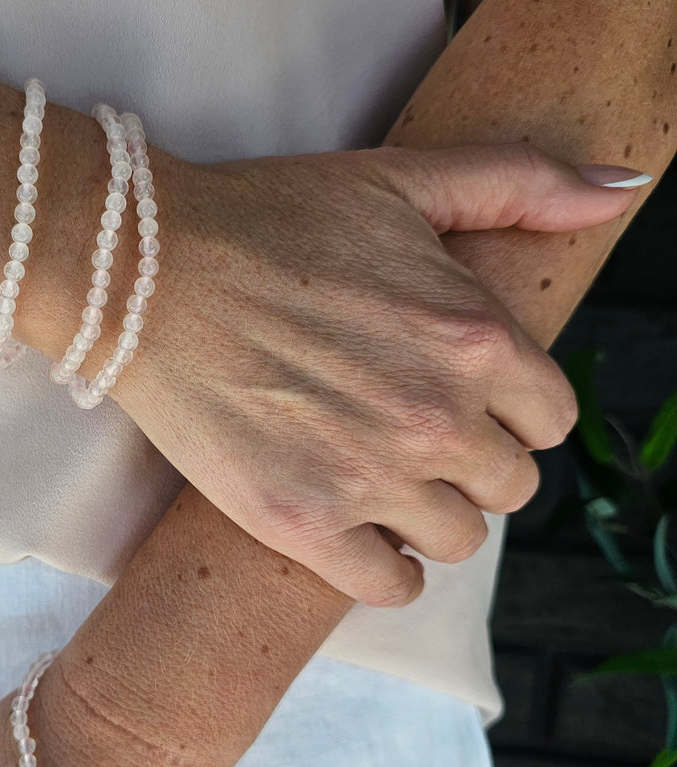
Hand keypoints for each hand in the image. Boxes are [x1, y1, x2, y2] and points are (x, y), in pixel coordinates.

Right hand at [111, 142, 642, 606]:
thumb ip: (520, 183)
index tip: (462, 402)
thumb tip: (619, 190)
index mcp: (475, 338)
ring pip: (456, 539)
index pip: (550, 419)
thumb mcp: (400, 179)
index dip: (509, 411)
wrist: (146, 273)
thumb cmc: (267, 219)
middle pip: (508, 486)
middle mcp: (434, 418)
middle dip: (471, 464)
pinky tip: (358, 536)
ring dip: (429, 516)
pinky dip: (386, 570)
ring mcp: (367, 479)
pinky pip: (389, 587)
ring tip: (380, 481)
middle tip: (413, 438)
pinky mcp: (300, 523)